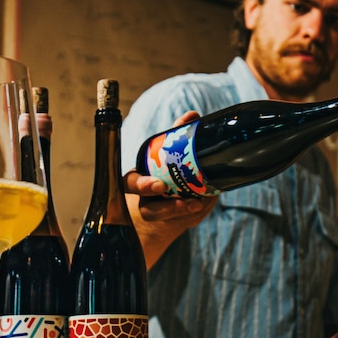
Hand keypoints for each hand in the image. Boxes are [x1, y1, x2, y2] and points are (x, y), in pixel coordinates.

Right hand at [124, 111, 218, 268]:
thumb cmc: (165, 170)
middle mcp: (146, 202)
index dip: (141, 186)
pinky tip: (205, 202)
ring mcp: (162, 215)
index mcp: (139, 181)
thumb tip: (192, 115)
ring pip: (168, 221)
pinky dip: (194, 212)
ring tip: (197, 203)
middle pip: (148, 210)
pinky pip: (183, 220)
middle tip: (186, 203)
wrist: (168, 199)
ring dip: (181, 211)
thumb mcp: (168, 152)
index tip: (158, 185)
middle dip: (164, 207)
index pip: (132, 185)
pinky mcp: (176, 222)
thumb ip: (176, 135)